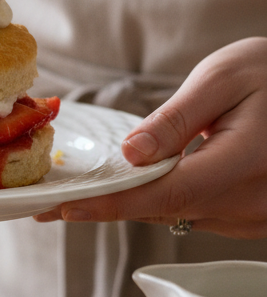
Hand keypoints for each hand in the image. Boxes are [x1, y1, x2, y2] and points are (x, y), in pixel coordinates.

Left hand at [34, 38, 266, 238]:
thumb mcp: (224, 78)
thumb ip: (177, 119)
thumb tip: (132, 154)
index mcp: (245, 163)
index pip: (165, 194)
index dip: (111, 204)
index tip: (64, 208)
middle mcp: (253, 202)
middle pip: (165, 211)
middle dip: (108, 206)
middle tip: (50, 205)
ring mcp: (254, 217)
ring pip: (178, 217)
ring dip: (134, 204)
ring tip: (84, 194)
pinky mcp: (250, 218)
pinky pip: (196, 214)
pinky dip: (164, 201)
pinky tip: (138, 184)